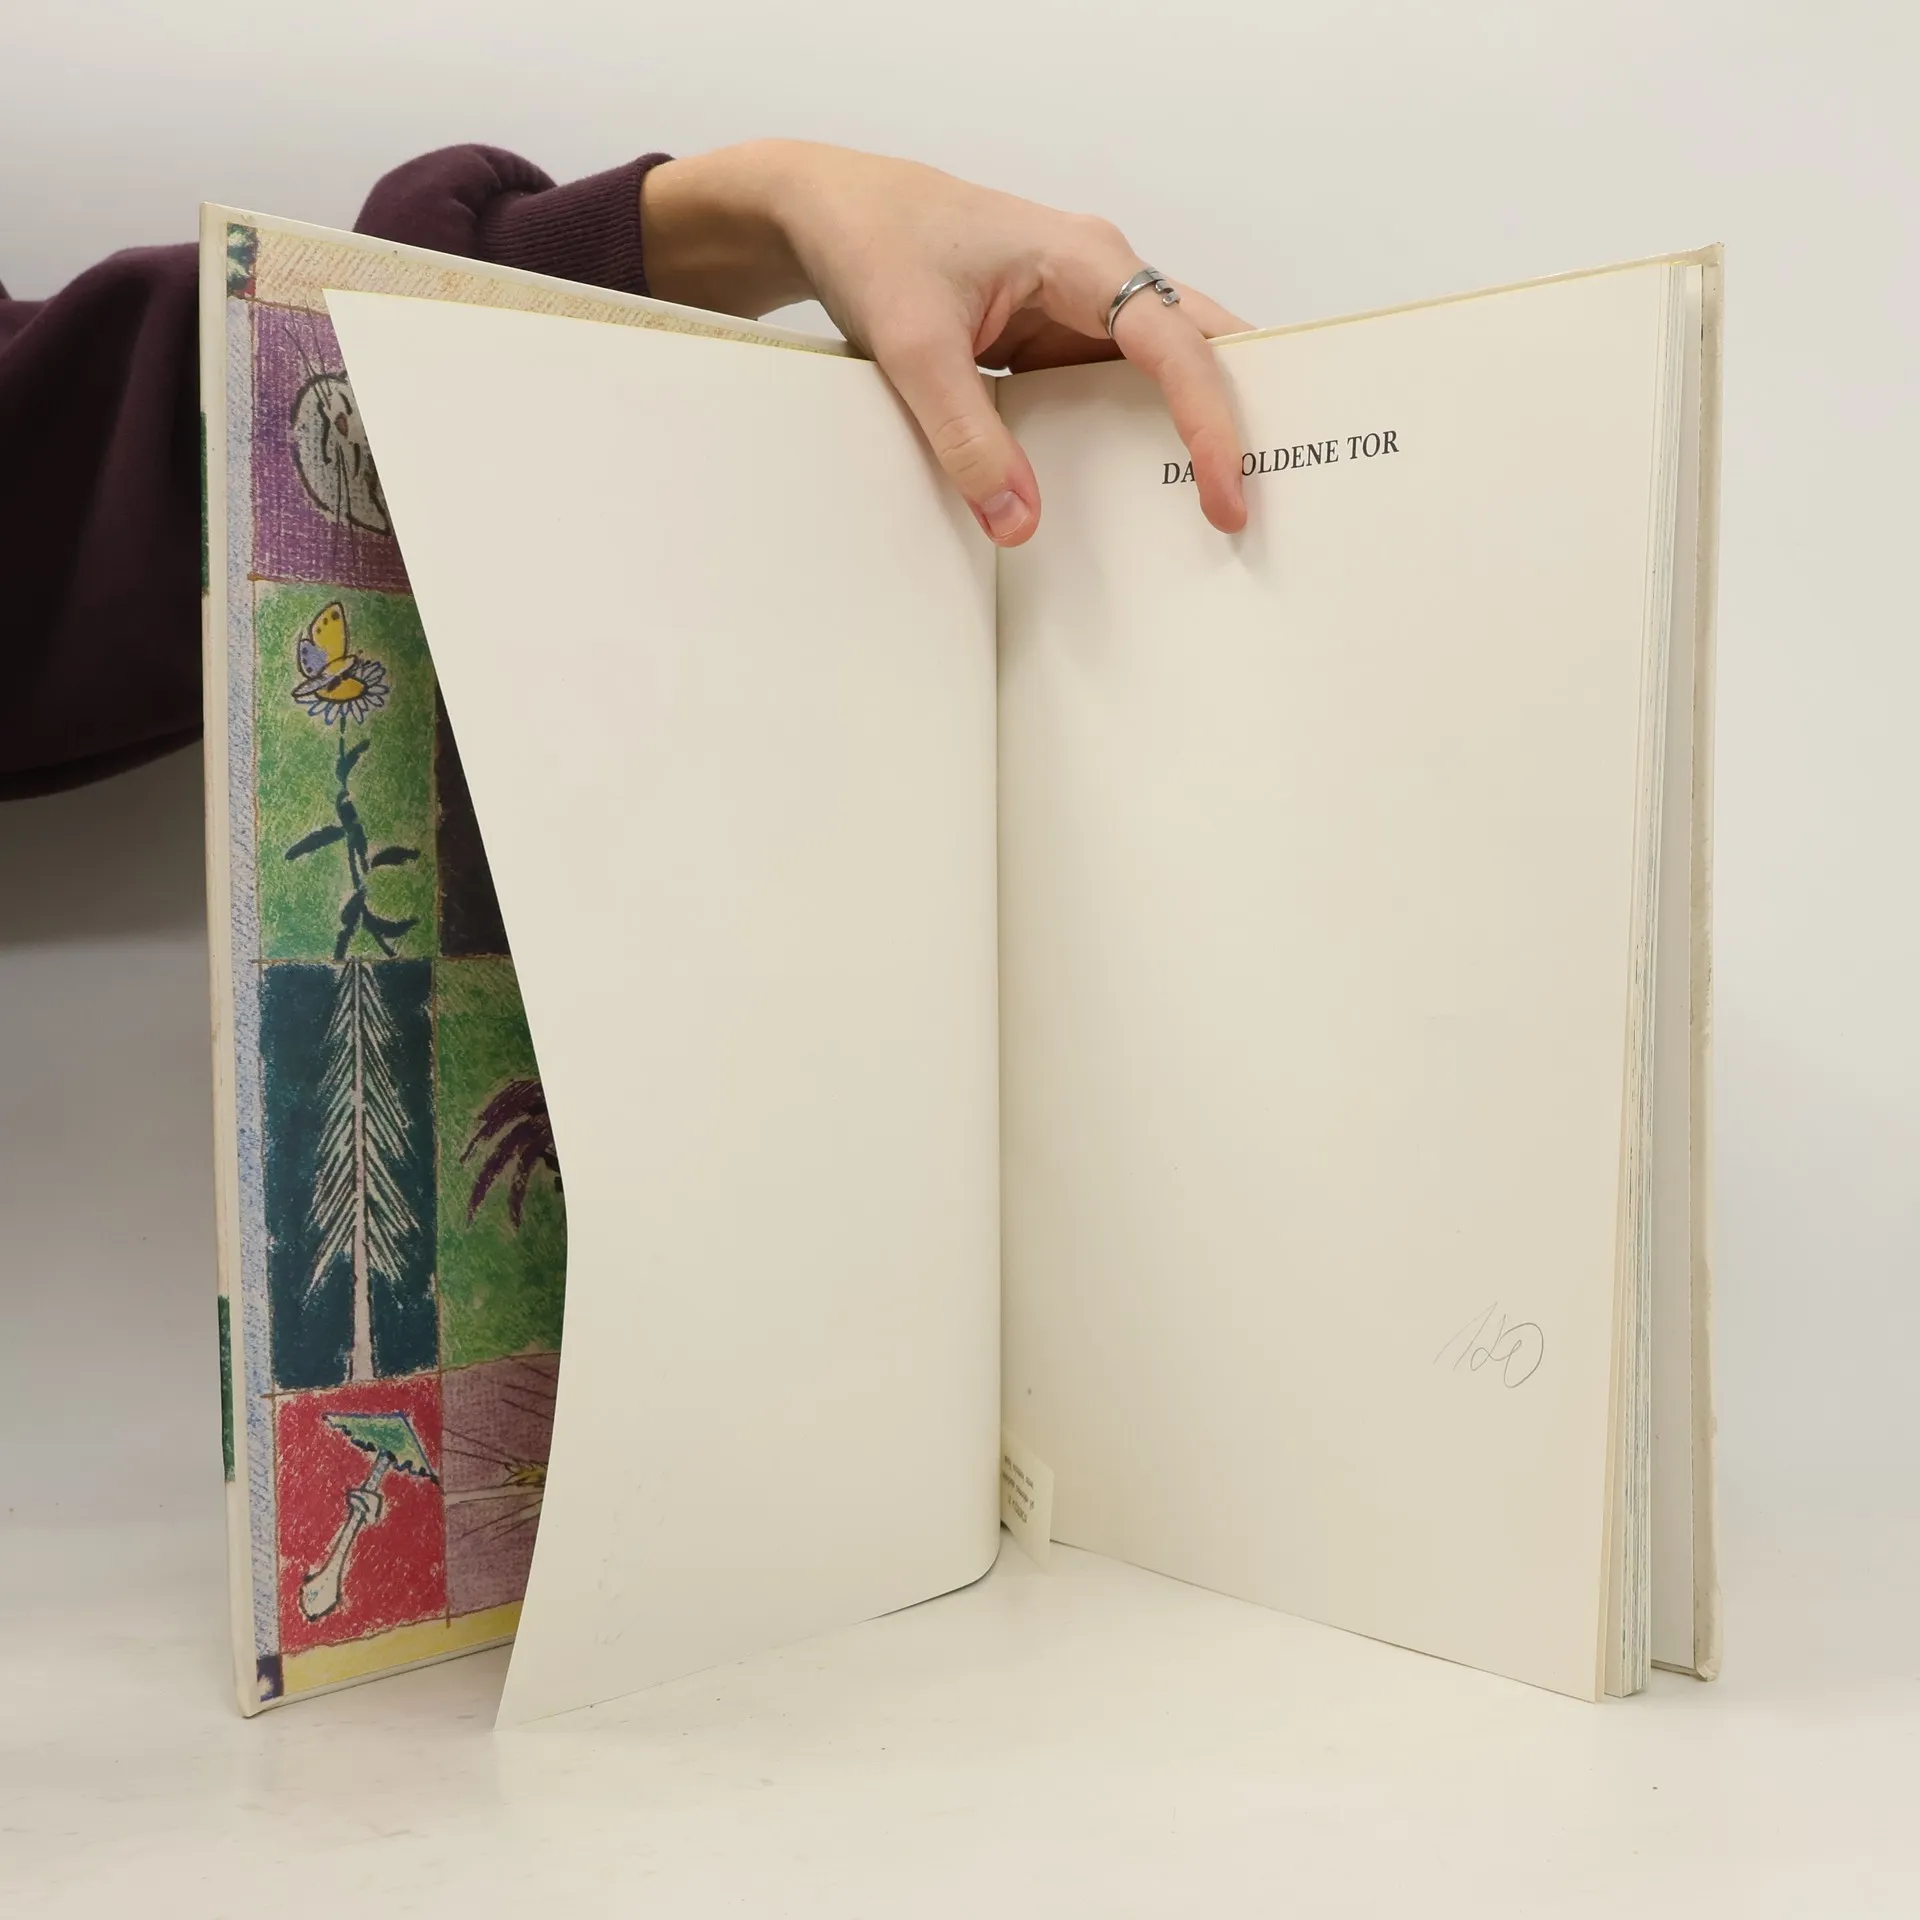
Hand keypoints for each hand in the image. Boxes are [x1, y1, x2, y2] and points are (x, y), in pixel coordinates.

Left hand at [640, 141, 1249, 545]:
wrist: (828, 211)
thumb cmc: (874, 247)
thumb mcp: (911, 349)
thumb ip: (965, 440)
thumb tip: (1020, 525)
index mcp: (1084, 260)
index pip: (1178, 346)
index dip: (1211, 423)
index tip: (1227, 493)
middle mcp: (1101, 278)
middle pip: (1204, 347)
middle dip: (1243, 416)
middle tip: (1268, 500)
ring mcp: (1080, 310)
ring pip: (1168, 372)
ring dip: (1194, 431)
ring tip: (1224, 506)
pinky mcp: (1053, 340)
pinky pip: (1113, 392)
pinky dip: (1134, 438)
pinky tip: (1138, 492)